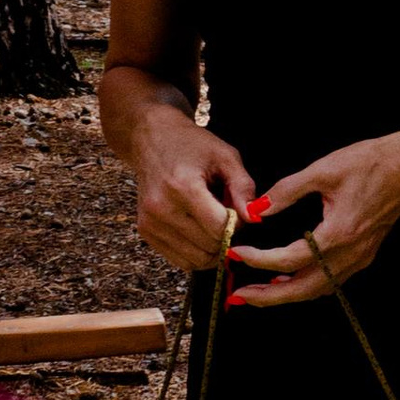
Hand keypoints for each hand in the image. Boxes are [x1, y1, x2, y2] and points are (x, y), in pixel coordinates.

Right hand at [128, 104, 258, 268]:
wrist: (151, 139)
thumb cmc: (192, 145)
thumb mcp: (225, 157)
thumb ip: (243, 188)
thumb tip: (254, 220)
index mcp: (182, 187)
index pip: (219, 227)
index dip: (238, 225)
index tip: (238, 211)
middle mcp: (161, 208)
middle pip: (209, 246)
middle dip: (226, 237)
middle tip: (227, 216)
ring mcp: (150, 223)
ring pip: (195, 259)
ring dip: (212, 248)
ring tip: (212, 223)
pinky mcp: (145, 232)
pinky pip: (180, 260)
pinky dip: (196, 253)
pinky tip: (199, 231)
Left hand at [228, 127, 399, 308]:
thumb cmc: (370, 163)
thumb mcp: (323, 170)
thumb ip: (286, 191)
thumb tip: (256, 209)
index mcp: (339, 233)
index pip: (290, 258)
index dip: (259, 260)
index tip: (235, 253)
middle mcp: (350, 253)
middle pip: (304, 289)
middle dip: (269, 297)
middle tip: (238, 297)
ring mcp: (359, 258)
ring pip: (317, 289)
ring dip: (286, 295)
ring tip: (257, 293)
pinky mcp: (363, 255)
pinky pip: (330, 280)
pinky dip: (305, 285)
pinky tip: (287, 278)